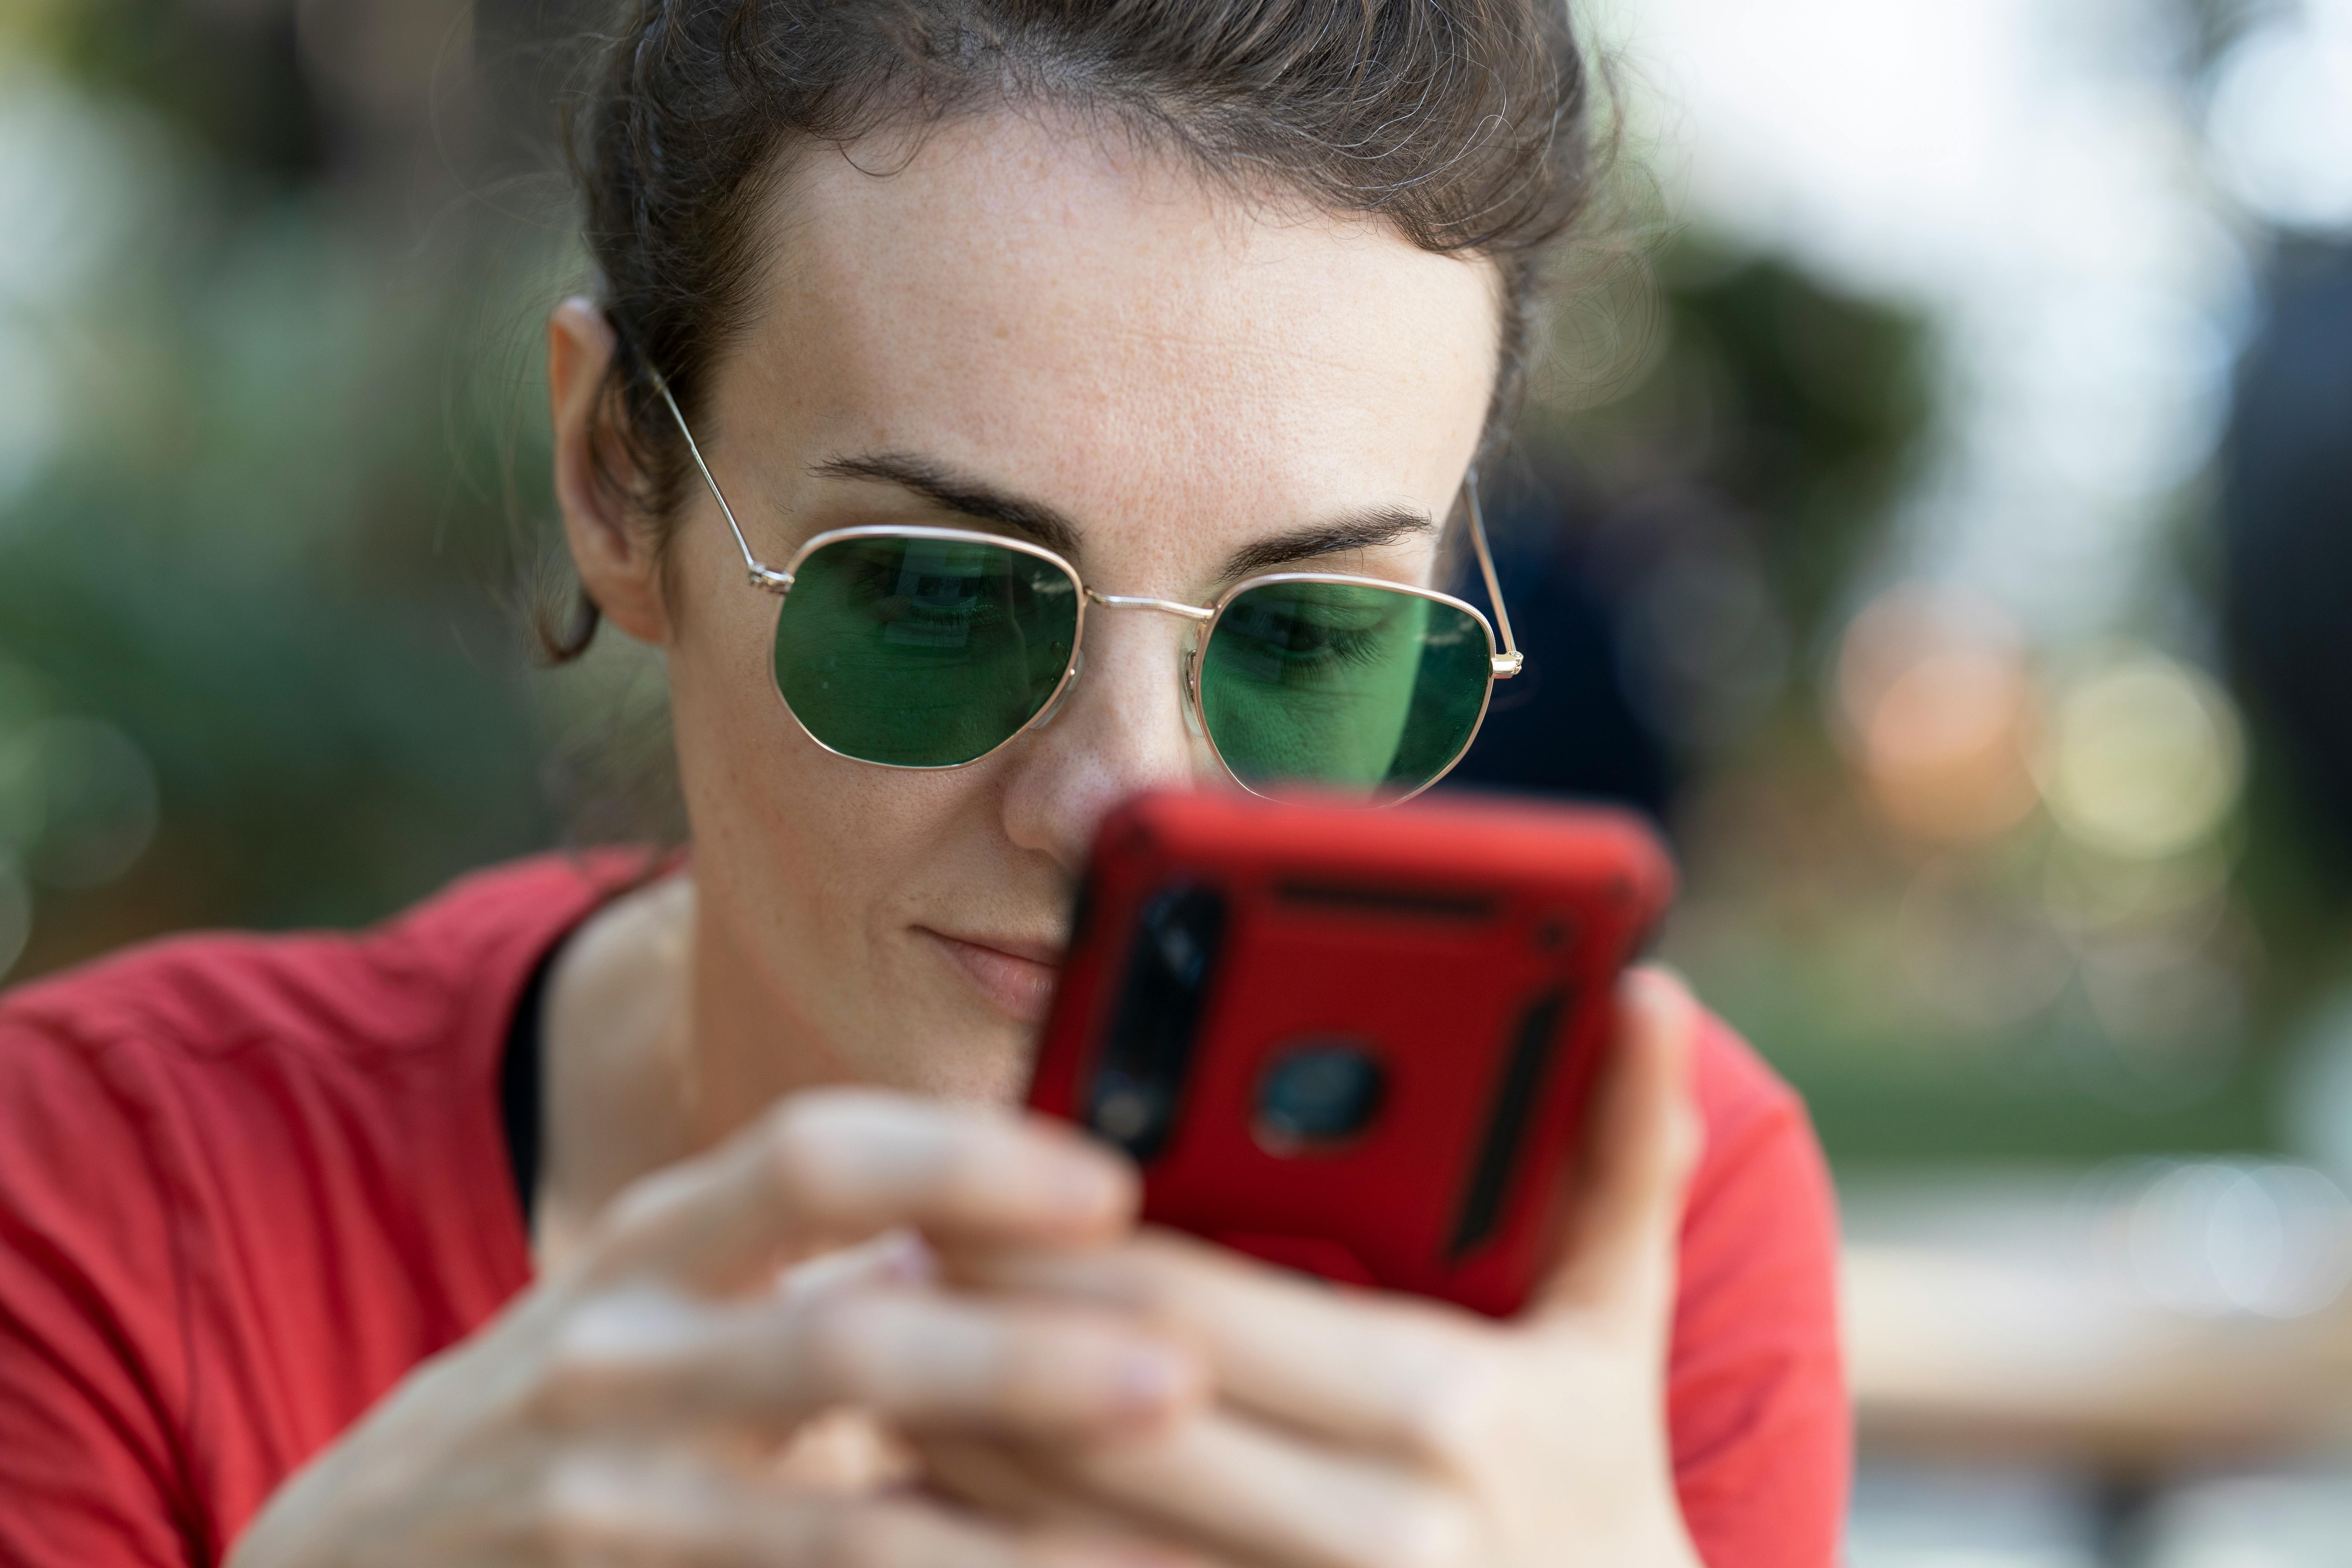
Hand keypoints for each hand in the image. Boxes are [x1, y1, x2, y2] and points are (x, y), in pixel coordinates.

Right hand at [229, 1089, 1208, 1567]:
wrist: (346, 1560)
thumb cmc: (568, 1412)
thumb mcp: (671, 1304)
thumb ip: (815, 1270)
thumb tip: (989, 1229)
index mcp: (660, 1245)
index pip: (819, 1158)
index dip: (965, 1159)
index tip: (1111, 1184)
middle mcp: (619, 1356)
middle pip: (840, 1344)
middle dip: (1020, 1359)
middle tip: (1182, 1367)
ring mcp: (593, 1499)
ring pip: (831, 1531)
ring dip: (1008, 1541)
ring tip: (1161, 1545)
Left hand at [927, 968, 1708, 1567]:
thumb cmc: (1600, 1488)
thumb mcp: (1618, 1334)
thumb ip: (1621, 1161)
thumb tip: (1651, 991)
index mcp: (1444, 1406)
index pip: (1189, 1300)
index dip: (1051, 1240)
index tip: (951, 1189)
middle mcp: (1373, 1529)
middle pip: (1103, 1405)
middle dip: (975, 1328)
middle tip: (879, 1256)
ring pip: (1061, 1531)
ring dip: (950, 1444)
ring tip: (876, 1361)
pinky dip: (981, 1554)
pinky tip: (920, 1494)